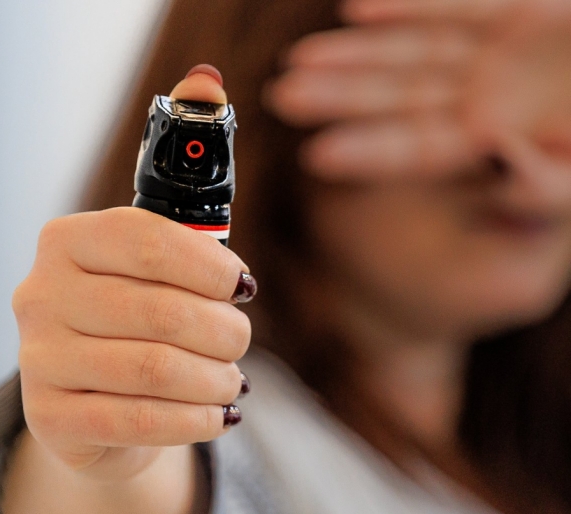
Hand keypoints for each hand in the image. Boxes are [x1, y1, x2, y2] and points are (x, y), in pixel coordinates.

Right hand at [13, 205, 249, 478]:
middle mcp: (40, 296)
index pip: (148, 242)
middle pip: (161, 310)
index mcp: (65, 242)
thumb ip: (183, 263)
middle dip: (222, 330)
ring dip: (214, 380)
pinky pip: (140, 421)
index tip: (242, 286)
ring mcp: (39, 359)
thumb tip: (236, 281)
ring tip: (231, 383)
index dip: (210, 266)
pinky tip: (218, 417)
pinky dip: (194, 420)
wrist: (84, 403)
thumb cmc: (128, 328)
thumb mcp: (146, 280)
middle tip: (239, 341)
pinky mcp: (49, 417)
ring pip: (154, 369)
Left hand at [266, 0, 570, 182]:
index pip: (420, 149)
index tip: (314, 158)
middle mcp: (485, 96)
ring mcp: (495, 49)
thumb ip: (544, 185)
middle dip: (341, 97)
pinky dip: (410, 7)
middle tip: (280, 99)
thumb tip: (495, 160)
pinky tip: (356, 10)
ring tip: (298, 61)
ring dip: (357, 53)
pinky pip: (454, 7)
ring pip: (413, 51)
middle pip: (400, 96)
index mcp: (493, 141)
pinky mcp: (514, 11)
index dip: (369, 150)